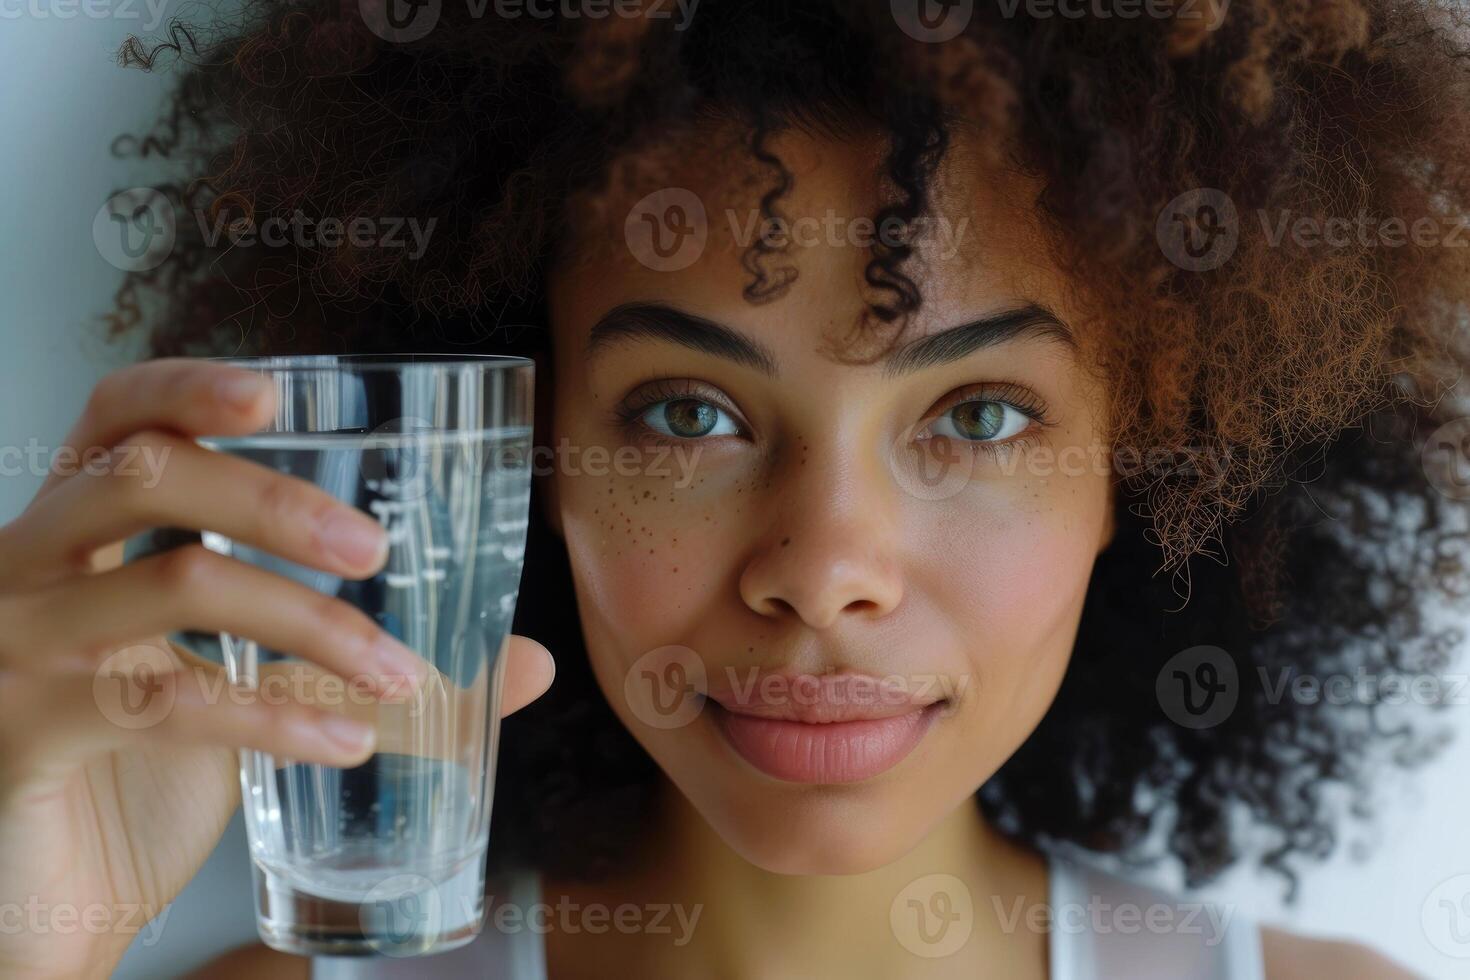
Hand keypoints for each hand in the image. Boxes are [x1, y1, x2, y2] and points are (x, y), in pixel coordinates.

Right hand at [0, 359, 554, 979]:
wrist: (48, 895)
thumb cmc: (147, 771)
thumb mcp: (260, 690)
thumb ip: (371, 661)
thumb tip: (528, 662)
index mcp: (83, 526)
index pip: (117, 416)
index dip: (187, 387)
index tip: (277, 397)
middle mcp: (31, 563)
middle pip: (149, 477)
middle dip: (277, 504)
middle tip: (375, 548)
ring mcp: (18, 642)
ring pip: (180, 583)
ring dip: (312, 624)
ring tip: (398, 672)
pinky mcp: (23, 728)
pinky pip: (166, 701)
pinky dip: (274, 716)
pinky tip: (345, 739)